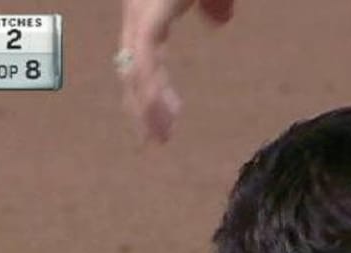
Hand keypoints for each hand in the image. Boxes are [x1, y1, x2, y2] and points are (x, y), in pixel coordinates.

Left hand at [117, 0, 235, 142]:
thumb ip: (214, 5)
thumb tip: (219, 21)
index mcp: (147, 11)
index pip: (139, 60)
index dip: (146, 92)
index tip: (161, 119)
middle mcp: (136, 15)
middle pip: (131, 72)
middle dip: (142, 109)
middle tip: (157, 141)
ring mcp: (139, 17)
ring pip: (134, 72)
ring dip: (146, 108)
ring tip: (160, 136)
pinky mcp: (148, 19)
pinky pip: (145, 61)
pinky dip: (151, 90)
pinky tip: (161, 112)